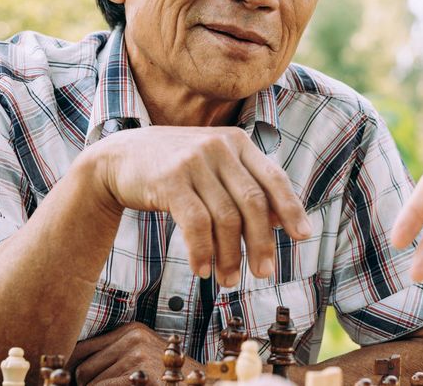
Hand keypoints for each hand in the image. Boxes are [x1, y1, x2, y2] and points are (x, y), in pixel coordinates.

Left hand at [70, 322, 204, 384]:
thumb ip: (113, 356)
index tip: (66, 380)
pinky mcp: (138, 372)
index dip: (71, 368)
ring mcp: (136, 354)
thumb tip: (72, 369)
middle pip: (83, 366)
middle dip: (85, 385)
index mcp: (132, 330)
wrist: (193, 382)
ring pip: (90, 381)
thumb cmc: (164, 377)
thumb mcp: (140, 357)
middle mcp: (133, 337)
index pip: (83, 347)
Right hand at [87, 126, 311, 286]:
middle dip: (261, 243)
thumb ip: (245, 185)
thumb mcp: (214, 167)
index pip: (274, 178)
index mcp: (237, 143)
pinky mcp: (170, 179)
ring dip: (229, 256)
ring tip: (228, 280)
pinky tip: (202, 269)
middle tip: (264, 273)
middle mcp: (220, 147)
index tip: (304, 235)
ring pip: (226, 217)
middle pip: (253, 202)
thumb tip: (280, 220)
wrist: (119, 156)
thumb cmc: (174, 166)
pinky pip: (196, 223)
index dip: (291, 208)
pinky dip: (203, 251)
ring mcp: (195, 161)